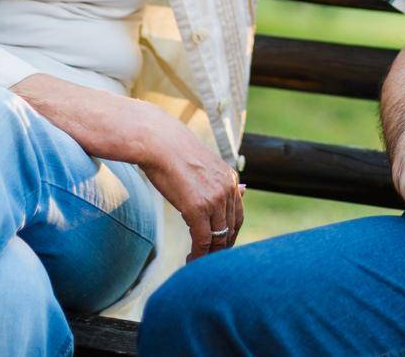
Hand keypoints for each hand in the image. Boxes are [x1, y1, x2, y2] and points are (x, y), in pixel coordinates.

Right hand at [137, 115, 243, 259]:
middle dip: (221, 247)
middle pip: (231, 229)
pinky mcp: (197, 209)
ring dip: (210, 255)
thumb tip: (245, 190)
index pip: (237, 215)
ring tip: (199, 262)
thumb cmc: (177, 152)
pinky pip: (203, 240)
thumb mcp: (207, 166)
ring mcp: (214, 200)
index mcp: (231, 179)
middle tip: (209, 259)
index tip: (219, 245)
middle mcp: (227, 189)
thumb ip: (224, 183)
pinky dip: (199, 254)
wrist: (159, 142)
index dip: (229, 234)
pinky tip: (191, 259)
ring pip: (219, 238)